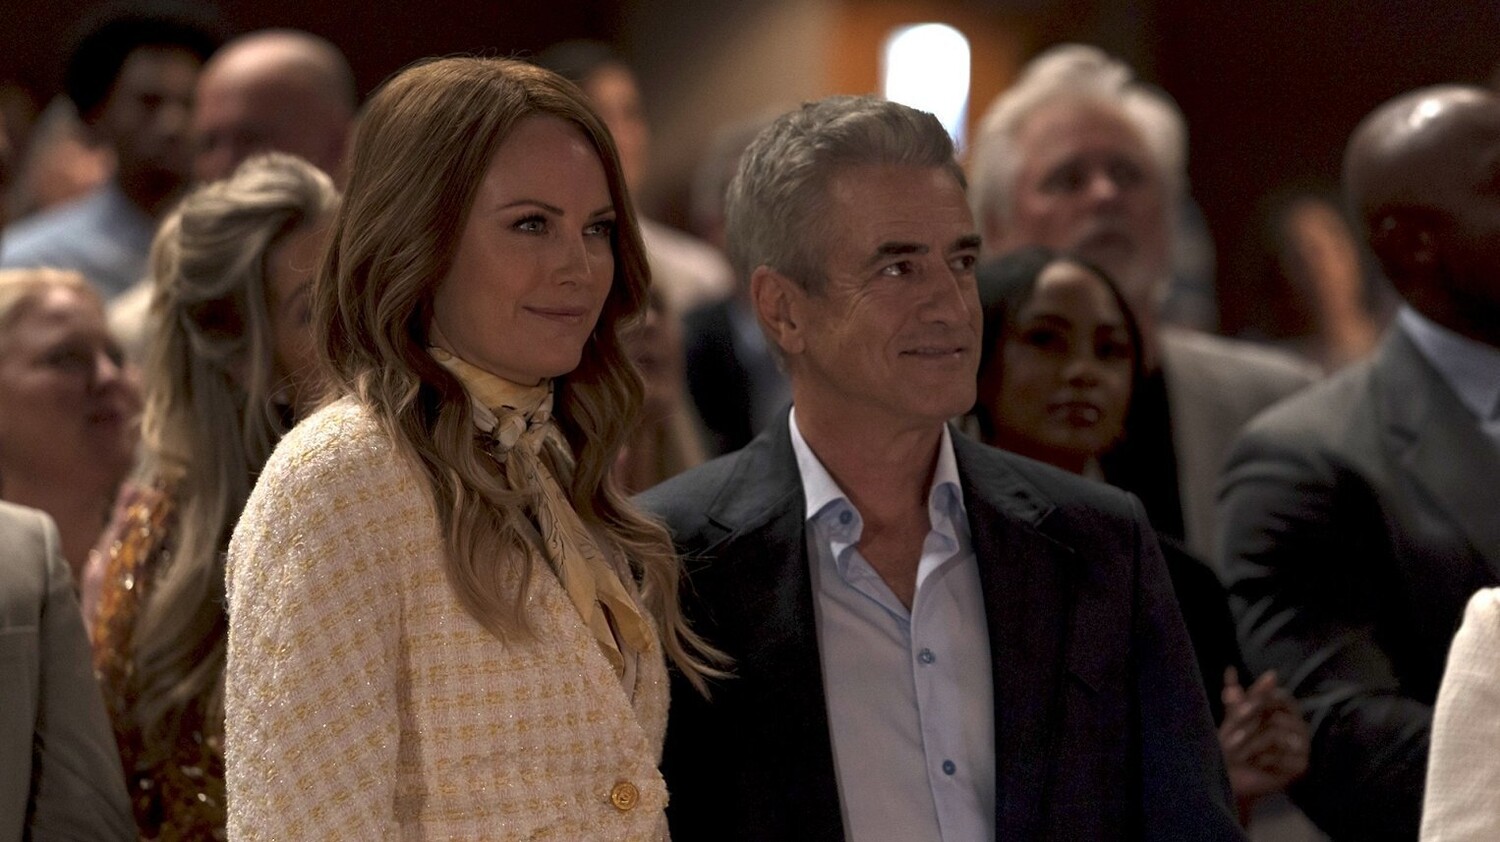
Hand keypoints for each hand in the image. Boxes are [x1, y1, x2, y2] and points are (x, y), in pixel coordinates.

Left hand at [1219, 668, 1309, 810]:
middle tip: (1230, 738)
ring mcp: (1303, 746)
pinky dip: (1263, 760)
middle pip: (1275, 717)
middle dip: (1248, 726)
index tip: (1238, 708)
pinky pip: (1281, 758)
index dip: (1258, 701)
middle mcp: (1299, 725)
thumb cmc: (1237, 743)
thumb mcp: (1233, 718)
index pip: (1280, 696)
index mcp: (1286, 709)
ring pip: (1275, 736)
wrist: (1237, 778)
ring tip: (1236, 753)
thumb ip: (1234, 696)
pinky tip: (1255, 763)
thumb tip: (1230, 670)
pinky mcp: (1302, 766)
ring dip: (1251, 745)